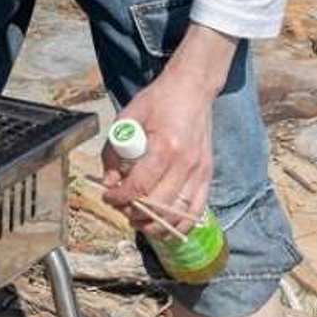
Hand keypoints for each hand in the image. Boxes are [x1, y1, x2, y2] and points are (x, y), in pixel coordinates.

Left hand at [101, 69, 219, 236]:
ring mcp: (200, 171)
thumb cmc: (158, 102)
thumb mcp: (127, 118)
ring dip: (156, 224)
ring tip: (138, 220)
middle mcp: (186, 163)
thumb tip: (109, 181)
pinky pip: (196, 210)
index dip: (119, 198)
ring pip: (178, 214)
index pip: (140, 186)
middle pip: (159, 205)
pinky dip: (179, 223)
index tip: (108, 197)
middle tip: (120, 208)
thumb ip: (114, 151)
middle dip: (135, 213)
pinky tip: (163, 225)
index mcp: (165, 147)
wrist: (192, 90)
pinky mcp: (208, 175)